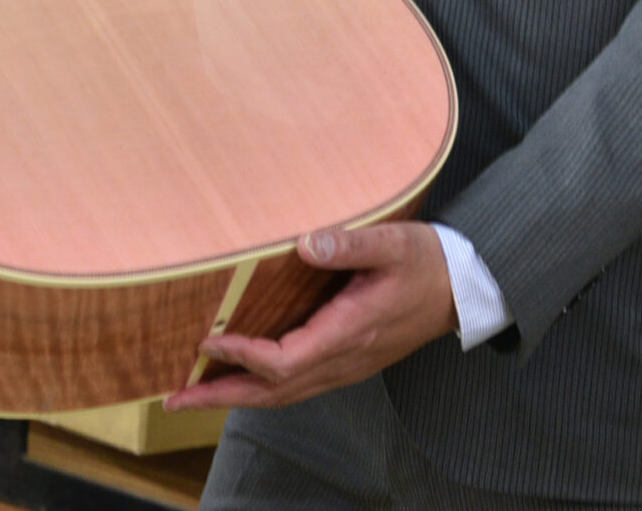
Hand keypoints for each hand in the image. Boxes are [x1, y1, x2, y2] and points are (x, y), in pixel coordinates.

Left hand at [165, 223, 459, 411]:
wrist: (466, 289)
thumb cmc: (428, 263)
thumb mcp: (393, 243)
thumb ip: (350, 244)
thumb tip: (306, 243)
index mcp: (350, 333)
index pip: (285, 361)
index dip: (244, 355)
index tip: (208, 339)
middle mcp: (344, 360)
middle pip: (275, 392)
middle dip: (223, 396)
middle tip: (174, 398)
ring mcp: (347, 366)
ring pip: (284, 395)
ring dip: (237, 396)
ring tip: (194, 394)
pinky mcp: (348, 362)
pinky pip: (298, 386)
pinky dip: (262, 388)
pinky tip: (241, 378)